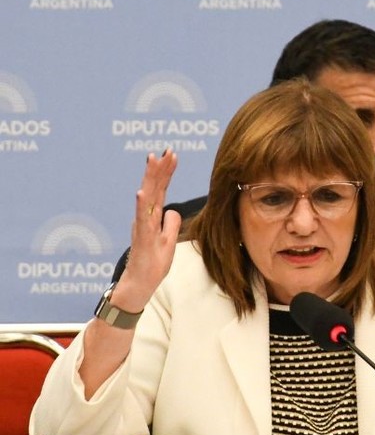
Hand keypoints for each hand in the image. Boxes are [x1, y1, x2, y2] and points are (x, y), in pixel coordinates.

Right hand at [119, 149, 182, 309]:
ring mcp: (143, 226)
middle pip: (154, 188)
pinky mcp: (142, 238)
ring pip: (147, 198)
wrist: (140, 284)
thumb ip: (171, 224)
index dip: (166, 172)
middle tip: (167, 150)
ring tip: (152, 159)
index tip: (173, 155)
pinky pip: (142, 219)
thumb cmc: (153, 264)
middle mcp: (146, 218)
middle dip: (160, 168)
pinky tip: (142, 192)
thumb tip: (173, 210)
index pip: (161, 190)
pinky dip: (142, 205)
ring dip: (150, 178)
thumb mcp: (169, 241)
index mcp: (153, 217)